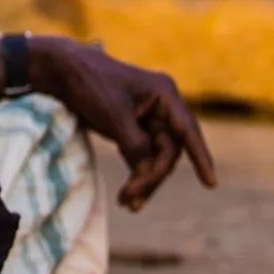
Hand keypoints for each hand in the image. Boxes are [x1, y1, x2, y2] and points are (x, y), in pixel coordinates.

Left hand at [30, 36, 215, 211]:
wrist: (62, 70)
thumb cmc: (91, 86)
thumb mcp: (115, 118)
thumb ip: (136, 147)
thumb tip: (148, 173)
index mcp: (164, 94)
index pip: (187, 131)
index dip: (201, 158)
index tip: (211, 184)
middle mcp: (161, 104)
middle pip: (168, 150)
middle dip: (153, 177)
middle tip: (132, 200)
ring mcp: (147, 115)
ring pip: (155, 155)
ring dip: (144, 179)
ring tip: (127, 203)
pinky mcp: (133, 124)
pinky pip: (142, 153)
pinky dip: (136, 171)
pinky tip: (128, 192)